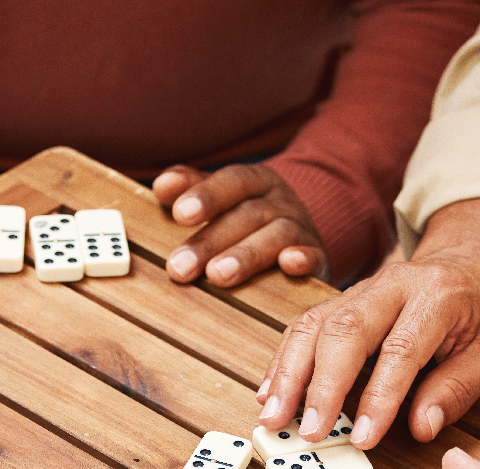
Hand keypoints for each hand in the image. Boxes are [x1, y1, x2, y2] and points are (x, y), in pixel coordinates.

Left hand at [152, 163, 325, 286]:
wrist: (301, 233)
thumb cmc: (246, 217)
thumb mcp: (222, 196)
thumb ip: (191, 187)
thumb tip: (162, 186)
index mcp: (255, 181)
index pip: (232, 181)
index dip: (207, 195)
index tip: (180, 213)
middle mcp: (280, 201)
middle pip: (247, 214)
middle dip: (211, 240)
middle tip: (180, 267)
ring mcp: (301, 228)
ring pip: (278, 234)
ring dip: (246, 255)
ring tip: (217, 276)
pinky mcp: (317, 257)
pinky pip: (314, 255)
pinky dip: (303, 259)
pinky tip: (289, 265)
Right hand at [256, 198, 479, 447]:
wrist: (469, 263)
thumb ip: (456, 388)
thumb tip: (421, 427)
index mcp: (437, 296)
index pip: (401, 349)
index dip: (379, 396)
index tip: (363, 436)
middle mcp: (391, 285)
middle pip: (345, 331)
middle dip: (320, 386)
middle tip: (308, 431)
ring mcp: (359, 289)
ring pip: (313, 326)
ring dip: (288, 374)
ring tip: (273, 416)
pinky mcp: (338, 300)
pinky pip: (303, 326)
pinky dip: (282, 362)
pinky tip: (270, 392)